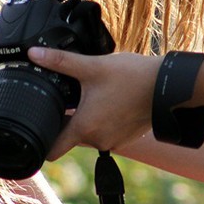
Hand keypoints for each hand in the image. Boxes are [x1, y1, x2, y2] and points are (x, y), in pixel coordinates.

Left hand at [26, 49, 161, 159]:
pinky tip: (108, 101)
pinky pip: (105, 132)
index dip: (41, 141)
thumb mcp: (92, 67)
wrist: (168, 86)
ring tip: (91, 97)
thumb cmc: (132, 78)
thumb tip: (34, 53)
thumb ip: (60, 61)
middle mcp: (98, 141)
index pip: (53, 149)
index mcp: (85, 128)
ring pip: (88, 134)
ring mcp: (114, 141)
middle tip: (68, 98)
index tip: (36, 128)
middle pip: (70, 138)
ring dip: (86, 119)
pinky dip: (103, 121)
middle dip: (67, 120)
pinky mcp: (126, 138)